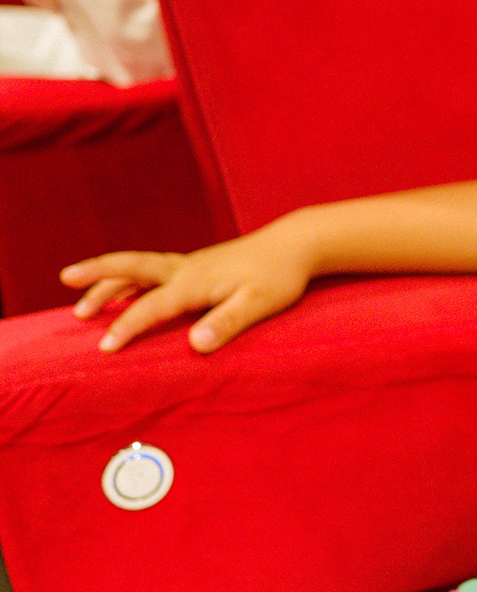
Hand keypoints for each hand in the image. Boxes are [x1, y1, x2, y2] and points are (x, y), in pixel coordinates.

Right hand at [60, 222, 317, 352]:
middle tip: (66, 280)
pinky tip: (123, 291)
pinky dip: (129, 280)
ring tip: (79, 301)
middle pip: (132, 268)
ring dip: (108, 281)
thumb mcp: (259, 304)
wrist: (294, 245)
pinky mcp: (195, 267)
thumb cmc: (279, 277)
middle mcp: (185, 269)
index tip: (102, 347)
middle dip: (98, 276)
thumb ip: (227, 323)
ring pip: (138, 270)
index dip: (127, 327)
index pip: (152, 307)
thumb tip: (196, 342)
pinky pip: (151, 272)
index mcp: (196, 282)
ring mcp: (189, 265)